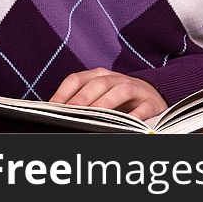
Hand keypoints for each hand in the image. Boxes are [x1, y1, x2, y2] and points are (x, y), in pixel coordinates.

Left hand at [50, 68, 166, 121]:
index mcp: (98, 76)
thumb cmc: (117, 99)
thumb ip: (79, 102)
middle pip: (98, 83)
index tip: (51, 109)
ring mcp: (135, 89)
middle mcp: (116, 79)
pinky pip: (143, 108)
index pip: (77, 79)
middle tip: (71, 112)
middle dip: (83, 98)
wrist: (152, 94)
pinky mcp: (151, 102)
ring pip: (121, 91)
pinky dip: (135, 116)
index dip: (63, 93)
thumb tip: (54, 116)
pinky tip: (125, 125)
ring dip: (107, 103)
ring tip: (95, 117)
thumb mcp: (98, 95)